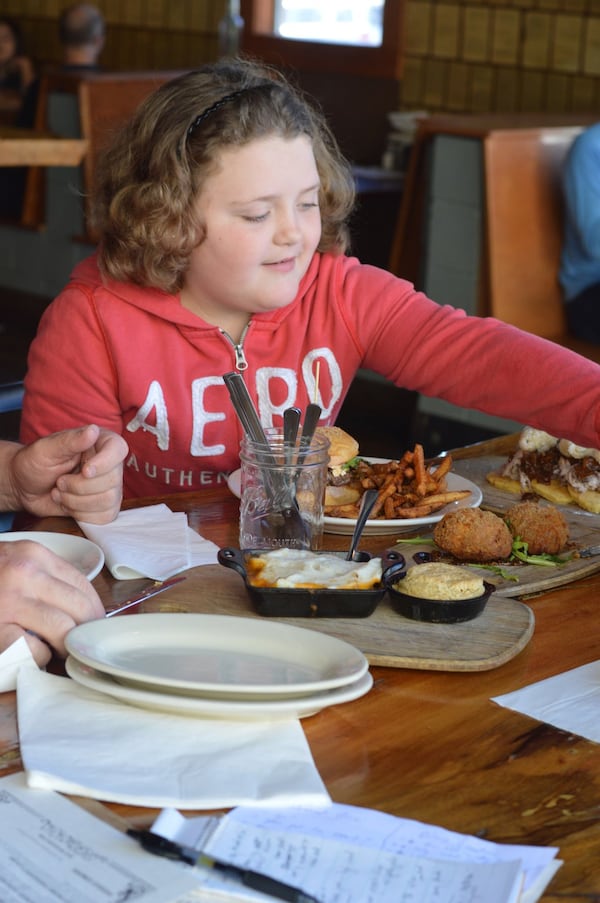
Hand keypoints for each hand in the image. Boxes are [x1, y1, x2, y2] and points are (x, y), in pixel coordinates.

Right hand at [0, 540, 104, 665]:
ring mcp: (9, 602)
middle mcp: (24, 573)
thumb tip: (81, 605)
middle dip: (86, 630)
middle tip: (83, 643)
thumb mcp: (13, 562)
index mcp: (32, 554)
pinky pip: (34, 650)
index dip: (95, 607)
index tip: (97, 623)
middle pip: (79, 607)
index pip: (82, 583)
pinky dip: (38, 656)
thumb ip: (41, 575)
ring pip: (63, 630)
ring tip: (58, 650)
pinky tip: (31, 653)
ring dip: (65, 645)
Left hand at [7, 425, 127, 522]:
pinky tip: (68, 505)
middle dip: (78, 487)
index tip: (85, 471)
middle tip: (59, 481)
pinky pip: (105, 517)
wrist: (26, 487)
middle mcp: (109, 464)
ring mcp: (109, 487)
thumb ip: (70, 440)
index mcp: (99, 442)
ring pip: (108, 501)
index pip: (118, 449)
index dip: (104, 463)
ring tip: (61, 492)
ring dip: (76, 501)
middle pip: (112, 481)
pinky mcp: (104, 507)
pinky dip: (81, 514)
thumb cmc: (35, 463)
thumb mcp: (47, 448)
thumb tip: (93, 431)